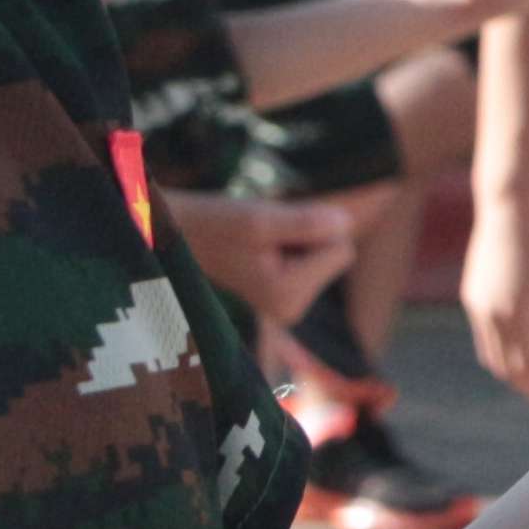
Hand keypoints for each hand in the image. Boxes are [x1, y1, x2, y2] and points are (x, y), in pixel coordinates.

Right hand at [158, 187, 359, 329]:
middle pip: (339, 250)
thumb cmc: (215, 225)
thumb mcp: (261, 219)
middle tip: (264, 236)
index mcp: (288, 298)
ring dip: (299, 235)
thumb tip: (347, 224)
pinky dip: (294, 239)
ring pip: (328, 248)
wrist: (180, 234)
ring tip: (260, 240)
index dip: (311, 229)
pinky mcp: (288, 289)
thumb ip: (307, 224)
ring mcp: (291, 302)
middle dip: (307, 234)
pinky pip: (316, 251)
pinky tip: (262, 246)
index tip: (272, 234)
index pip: (342, 248)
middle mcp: (293, 309)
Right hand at [463, 188, 528, 404]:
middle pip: (507, 371)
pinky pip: (484, 339)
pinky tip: (526, 349)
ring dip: (517, 374)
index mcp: (513, 315)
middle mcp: (488, 316)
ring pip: (492, 358)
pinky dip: (504, 353)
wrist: (510, 203)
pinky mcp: (471, 296)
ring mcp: (475, 307)